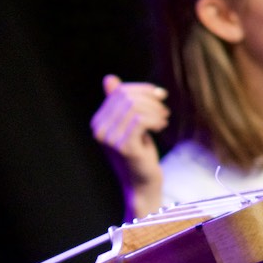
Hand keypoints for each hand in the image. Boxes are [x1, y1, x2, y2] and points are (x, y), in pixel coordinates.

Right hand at [90, 75, 168, 204]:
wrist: (142, 184)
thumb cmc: (139, 153)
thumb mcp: (130, 125)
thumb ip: (121, 103)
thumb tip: (109, 78)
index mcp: (98, 121)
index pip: (119, 92)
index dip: (142, 89)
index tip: (160, 95)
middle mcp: (99, 129)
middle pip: (126, 97)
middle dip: (150, 99)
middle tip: (164, 110)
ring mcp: (110, 139)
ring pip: (134, 107)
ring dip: (155, 110)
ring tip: (164, 119)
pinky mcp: (124, 147)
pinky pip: (140, 120)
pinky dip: (155, 119)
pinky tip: (161, 126)